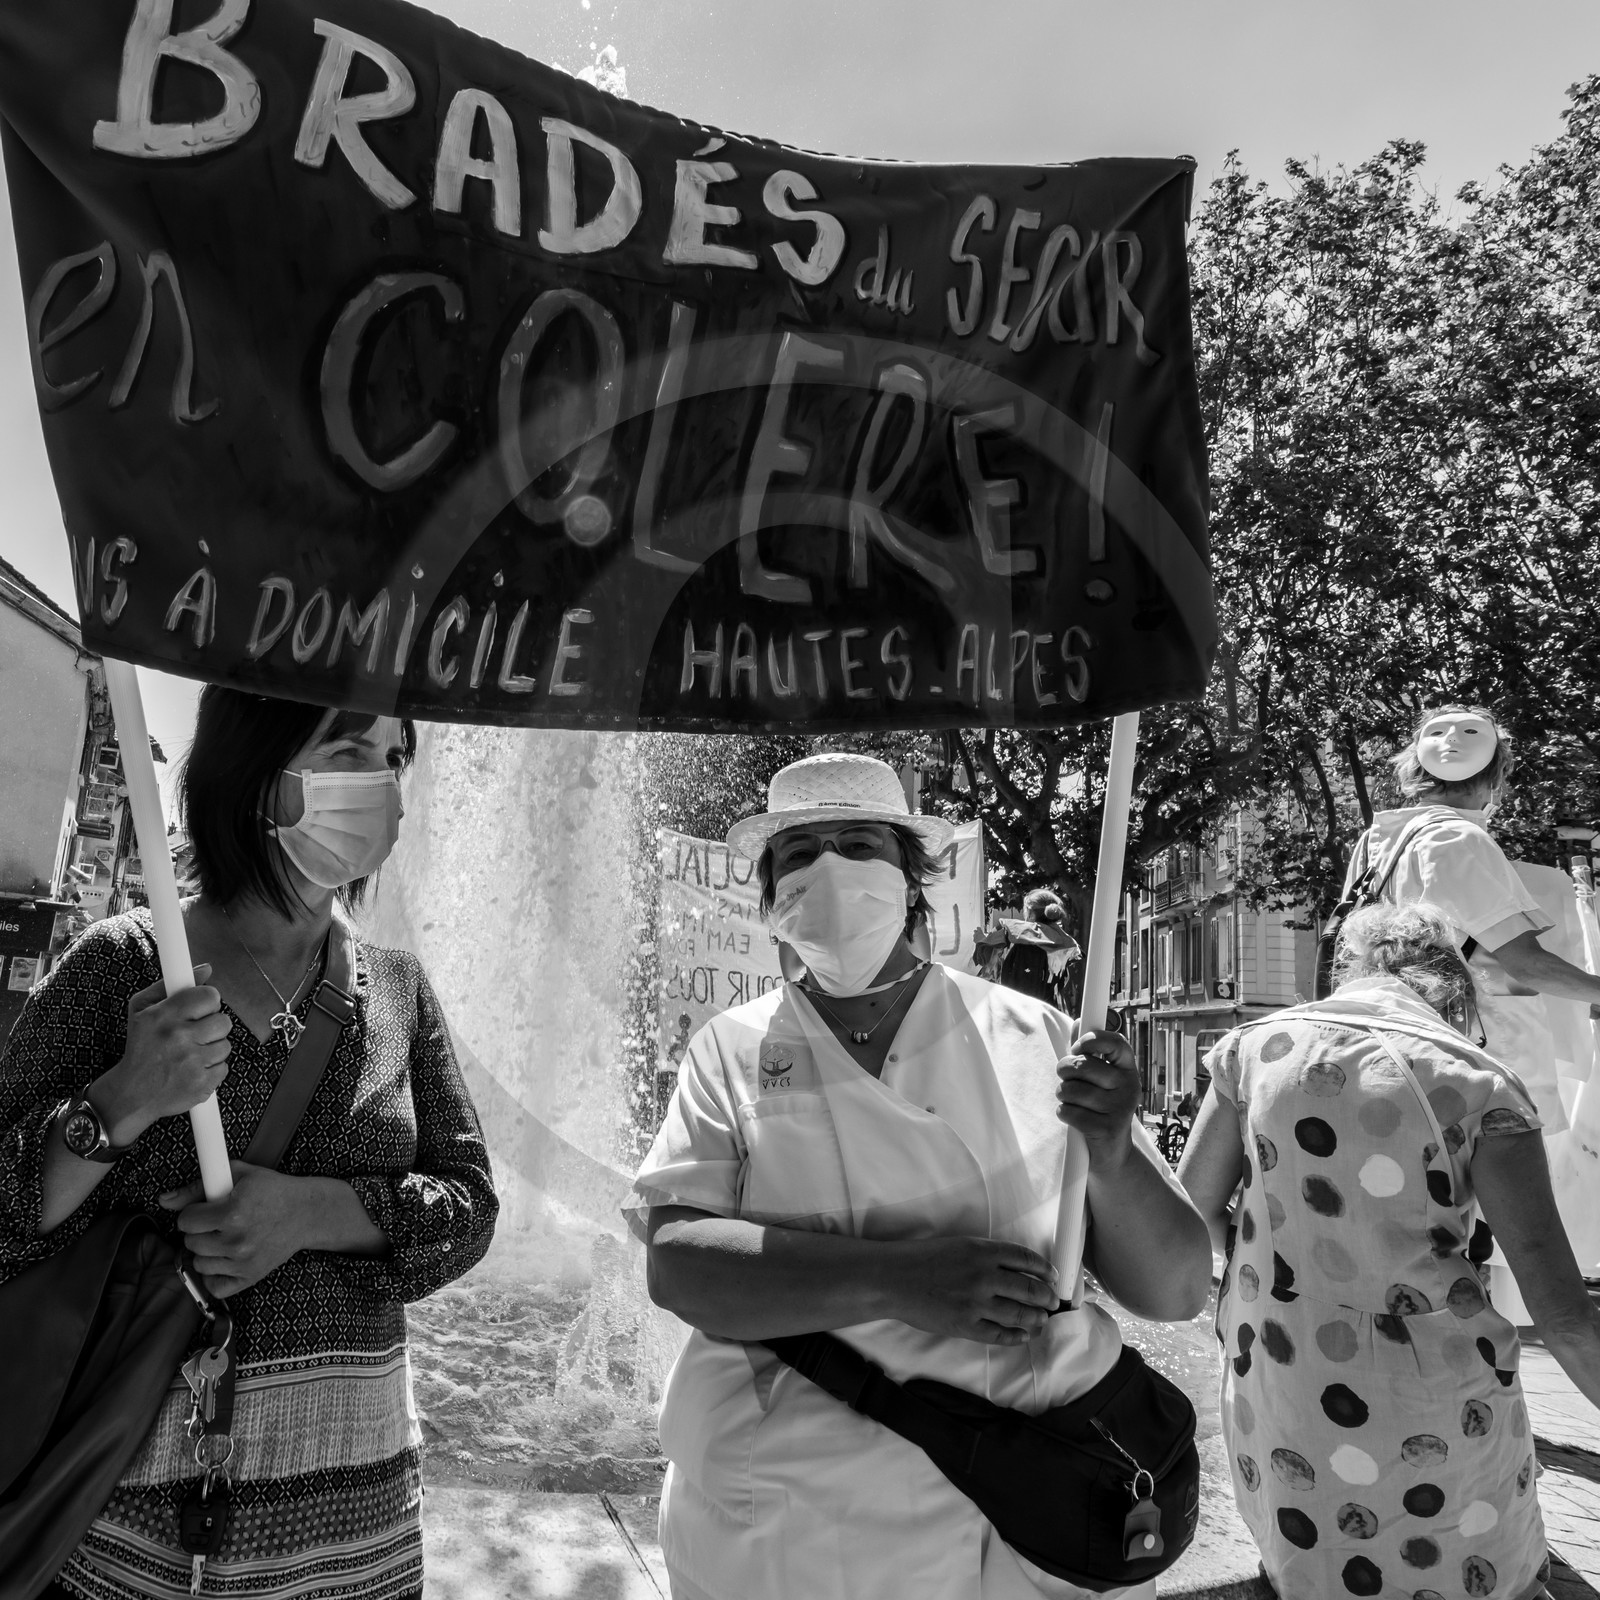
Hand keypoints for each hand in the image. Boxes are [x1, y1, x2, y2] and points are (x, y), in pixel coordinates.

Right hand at [95, 965, 230, 1143]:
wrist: (131, 1094)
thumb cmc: (140, 1048)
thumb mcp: (142, 1010)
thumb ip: (171, 984)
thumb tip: (206, 969)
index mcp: (164, 1015)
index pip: (210, 996)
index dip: (206, 1003)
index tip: (198, 1011)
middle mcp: (178, 1037)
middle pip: (223, 1021)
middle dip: (211, 1028)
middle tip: (193, 1036)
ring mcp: (191, 1063)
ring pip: (225, 1045)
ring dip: (211, 1050)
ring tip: (189, 1055)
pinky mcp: (201, 1084)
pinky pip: (224, 1068)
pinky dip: (211, 1070)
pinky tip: (191, 1071)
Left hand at [160, 1161, 312, 1297]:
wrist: (306, 1212)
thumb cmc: (273, 1191)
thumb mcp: (239, 1175)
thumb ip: (197, 1187)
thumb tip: (165, 1200)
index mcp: (234, 1212)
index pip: (186, 1222)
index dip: (193, 1213)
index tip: (205, 1209)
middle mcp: (238, 1240)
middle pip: (190, 1243)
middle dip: (200, 1230)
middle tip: (217, 1222)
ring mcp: (244, 1262)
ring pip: (199, 1263)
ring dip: (207, 1251)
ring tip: (224, 1238)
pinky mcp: (250, 1277)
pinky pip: (213, 1286)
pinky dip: (214, 1275)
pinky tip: (225, 1259)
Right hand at [884, 1236, 1058, 1344]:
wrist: (894, 1278)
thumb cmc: (923, 1258)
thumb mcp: (959, 1245)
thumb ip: (986, 1256)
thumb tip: (1014, 1269)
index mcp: (982, 1251)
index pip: (1024, 1259)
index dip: (1043, 1268)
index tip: (1052, 1276)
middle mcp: (984, 1276)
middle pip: (1028, 1288)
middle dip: (1045, 1296)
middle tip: (1052, 1301)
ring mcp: (976, 1303)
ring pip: (1018, 1313)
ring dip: (1035, 1317)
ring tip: (1043, 1318)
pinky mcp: (965, 1325)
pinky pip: (998, 1334)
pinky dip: (1015, 1336)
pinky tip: (1023, 1335)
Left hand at [1057, 1028, 1139, 1171]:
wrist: (1114, 1155)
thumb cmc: (1100, 1108)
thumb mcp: (1099, 1079)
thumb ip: (1088, 1052)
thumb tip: (1080, 1022)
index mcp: (1128, 1070)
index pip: (1115, 1042)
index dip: (1091, 1039)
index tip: (1079, 1047)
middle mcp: (1129, 1086)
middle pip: (1082, 1065)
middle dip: (1064, 1072)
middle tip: (1068, 1081)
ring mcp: (1120, 1109)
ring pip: (1071, 1089)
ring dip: (1063, 1096)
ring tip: (1073, 1103)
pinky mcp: (1107, 1129)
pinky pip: (1068, 1111)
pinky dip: (1064, 1114)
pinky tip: (1075, 1120)